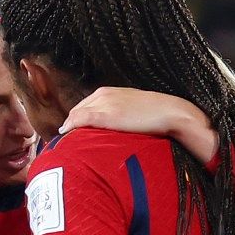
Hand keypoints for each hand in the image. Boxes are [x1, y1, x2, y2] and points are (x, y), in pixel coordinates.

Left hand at [62, 87, 217, 164]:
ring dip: (69, 127)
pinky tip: (66, 136)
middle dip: (70, 123)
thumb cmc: (154, 114)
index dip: (75, 119)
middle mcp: (103, 95)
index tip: (71, 132)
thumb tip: (109, 128)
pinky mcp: (106, 115)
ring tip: (64, 143)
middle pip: (76, 110)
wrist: (170, 112)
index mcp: (108, 92)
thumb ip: (117, 114)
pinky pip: (80, 120)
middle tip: (64, 140)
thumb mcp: (131, 109)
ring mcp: (103, 104)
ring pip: (76, 115)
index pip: (82, 106)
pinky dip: (71, 127)